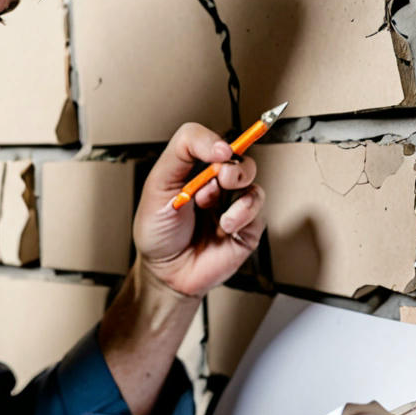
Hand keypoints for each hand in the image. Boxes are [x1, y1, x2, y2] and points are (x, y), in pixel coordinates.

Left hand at [134, 123, 265, 296]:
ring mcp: (231, 205)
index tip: (216, 151)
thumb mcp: (158, 184)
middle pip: (238, 157)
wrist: (164, 272)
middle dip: (233, 165)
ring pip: (251, 180)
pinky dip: (244, 214)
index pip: (211, 141)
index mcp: (193, 170)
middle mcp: (215, 185)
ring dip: (239, 187)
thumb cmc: (157, 232)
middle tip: (220, 176)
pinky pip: (258, 209)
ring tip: (216, 205)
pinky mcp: (246, 227)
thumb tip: (217, 143)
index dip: (215, 142)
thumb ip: (181, 153)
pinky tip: (226, 225)